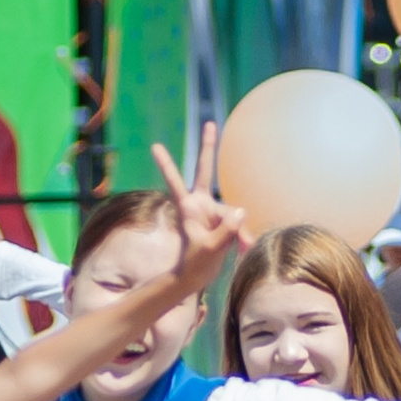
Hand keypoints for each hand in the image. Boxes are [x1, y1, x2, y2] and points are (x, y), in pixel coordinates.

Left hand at [149, 124, 245, 292]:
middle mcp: (199, 203)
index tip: (154, 147)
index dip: (166, 165)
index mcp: (188, 207)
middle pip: (206, 171)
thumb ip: (226, 229)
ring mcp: (211, 210)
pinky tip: (246, 247)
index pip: (175, 181)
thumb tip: (241, 210)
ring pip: (232, 211)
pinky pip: (238, 222)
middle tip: (208, 123)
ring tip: (242, 248)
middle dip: (208, 147)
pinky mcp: (221, 220)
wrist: (194, 277)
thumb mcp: (210, 248)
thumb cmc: (195, 264)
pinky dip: (243, 235)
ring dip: (239, 231)